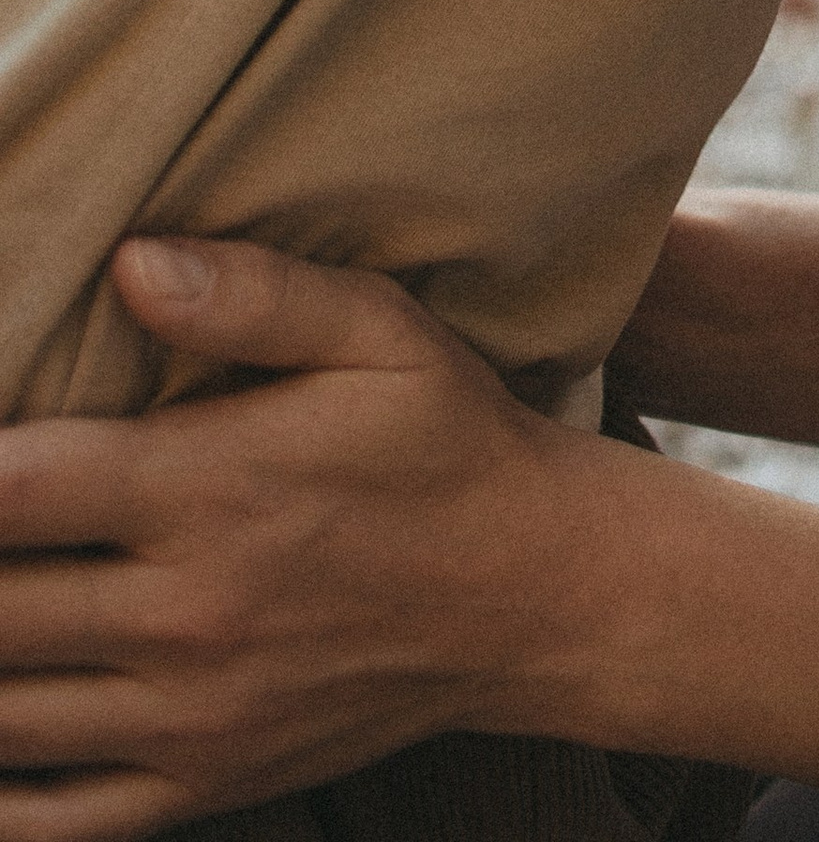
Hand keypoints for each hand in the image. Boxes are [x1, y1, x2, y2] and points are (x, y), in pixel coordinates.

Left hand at [0, 238, 599, 836]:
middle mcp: (186, 614)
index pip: (15, 491)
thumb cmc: (446, 445)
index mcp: (212, 490)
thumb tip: (130, 262)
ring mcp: (190, 716)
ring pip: (1, 716)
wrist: (535, 594)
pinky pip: (53, 817)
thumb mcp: (380, 332)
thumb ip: (254, 294)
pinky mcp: (204, 783)